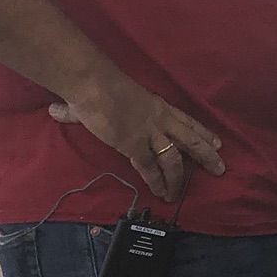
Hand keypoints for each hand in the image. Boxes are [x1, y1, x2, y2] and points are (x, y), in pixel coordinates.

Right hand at [49, 76, 223, 202]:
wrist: (94, 83)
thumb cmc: (97, 85)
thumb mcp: (104, 95)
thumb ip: (82, 108)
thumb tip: (57, 109)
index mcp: (158, 106)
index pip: (188, 121)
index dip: (204, 133)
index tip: (218, 143)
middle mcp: (160, 120)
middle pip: (192, 140)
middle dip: (207, 155)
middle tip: (220, 168)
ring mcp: (149, 133)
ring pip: (174, 159)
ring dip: (179, 177)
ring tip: (180, 193)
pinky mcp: (134, 145)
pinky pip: (151, 168)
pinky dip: (158, 181)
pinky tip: (162, 192)